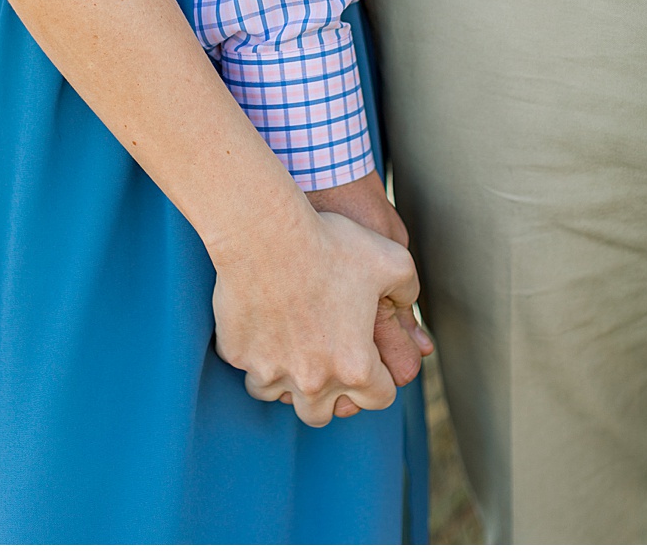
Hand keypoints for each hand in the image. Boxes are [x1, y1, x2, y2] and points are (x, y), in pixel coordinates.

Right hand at [210, 205, 420, 427]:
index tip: (374, 362)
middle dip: (333, 395)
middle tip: (334, 363)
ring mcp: (270, 372)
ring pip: (283, 398)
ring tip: (299, 352)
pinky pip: (251, 370)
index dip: (382, 380)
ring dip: (292, 383)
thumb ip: (408, 291)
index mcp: (355, 365)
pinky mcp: (238, 357)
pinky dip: (260, 360)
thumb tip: (407, 305)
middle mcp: (312, 380)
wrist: (267, 233)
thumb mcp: (393, 260)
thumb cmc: (332, 245)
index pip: (379, 399)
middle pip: (325, 414)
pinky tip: (269, 332)